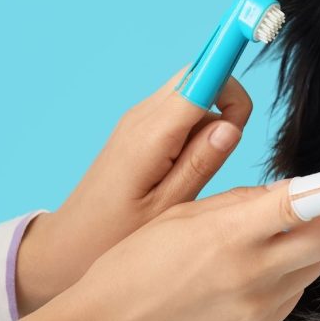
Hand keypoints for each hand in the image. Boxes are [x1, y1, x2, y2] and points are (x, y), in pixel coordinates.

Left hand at [16, 68, 252, 313]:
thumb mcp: (168, 207)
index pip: (201, 79)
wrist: (70, 244)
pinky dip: (196, 130)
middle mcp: (143, 116)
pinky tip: (187, 169)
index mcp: (151, 134)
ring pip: (193, 93)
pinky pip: (180, 112)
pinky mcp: (140, 130)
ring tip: (201, 170)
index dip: (230, 79)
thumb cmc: (115, 234)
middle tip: (225, 151)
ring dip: (213, 119)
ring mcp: (139, 120)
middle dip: (228, 103)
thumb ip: (201, 162)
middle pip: (201, 76)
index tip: (249, 95)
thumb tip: (231, 125)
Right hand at [19, 179, 319, 320]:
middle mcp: (251, 274)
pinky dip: (284, 276)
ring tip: (264, 241)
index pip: (304, 205)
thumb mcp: (182, 215)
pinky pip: (291, 295)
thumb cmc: (133, 267)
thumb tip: (285, 190)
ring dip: (303, 246)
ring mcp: (257, 308)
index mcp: (229, 235)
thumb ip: (240, 202)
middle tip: (309, 204)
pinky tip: (250, 271)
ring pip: (313, 266)